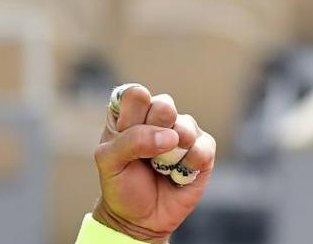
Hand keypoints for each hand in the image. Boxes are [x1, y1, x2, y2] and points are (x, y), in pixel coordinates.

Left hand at [91, 84, 216, 242]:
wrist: (139, 218)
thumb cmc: (120, 183)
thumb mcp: (109, 162)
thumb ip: (131, 141)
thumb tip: (171, 136)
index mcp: (128, 112)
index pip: (136, 94)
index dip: (132, 116)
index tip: (124, 136)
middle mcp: (156, 116)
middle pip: (164, 104)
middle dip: (153, 131)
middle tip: (145, 154)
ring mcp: (181, 131)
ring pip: (185, 125)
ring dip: (171, 152)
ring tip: (159, 167)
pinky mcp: (202, 149)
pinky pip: (203, 147)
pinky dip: (188, 164)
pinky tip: (176, 175)